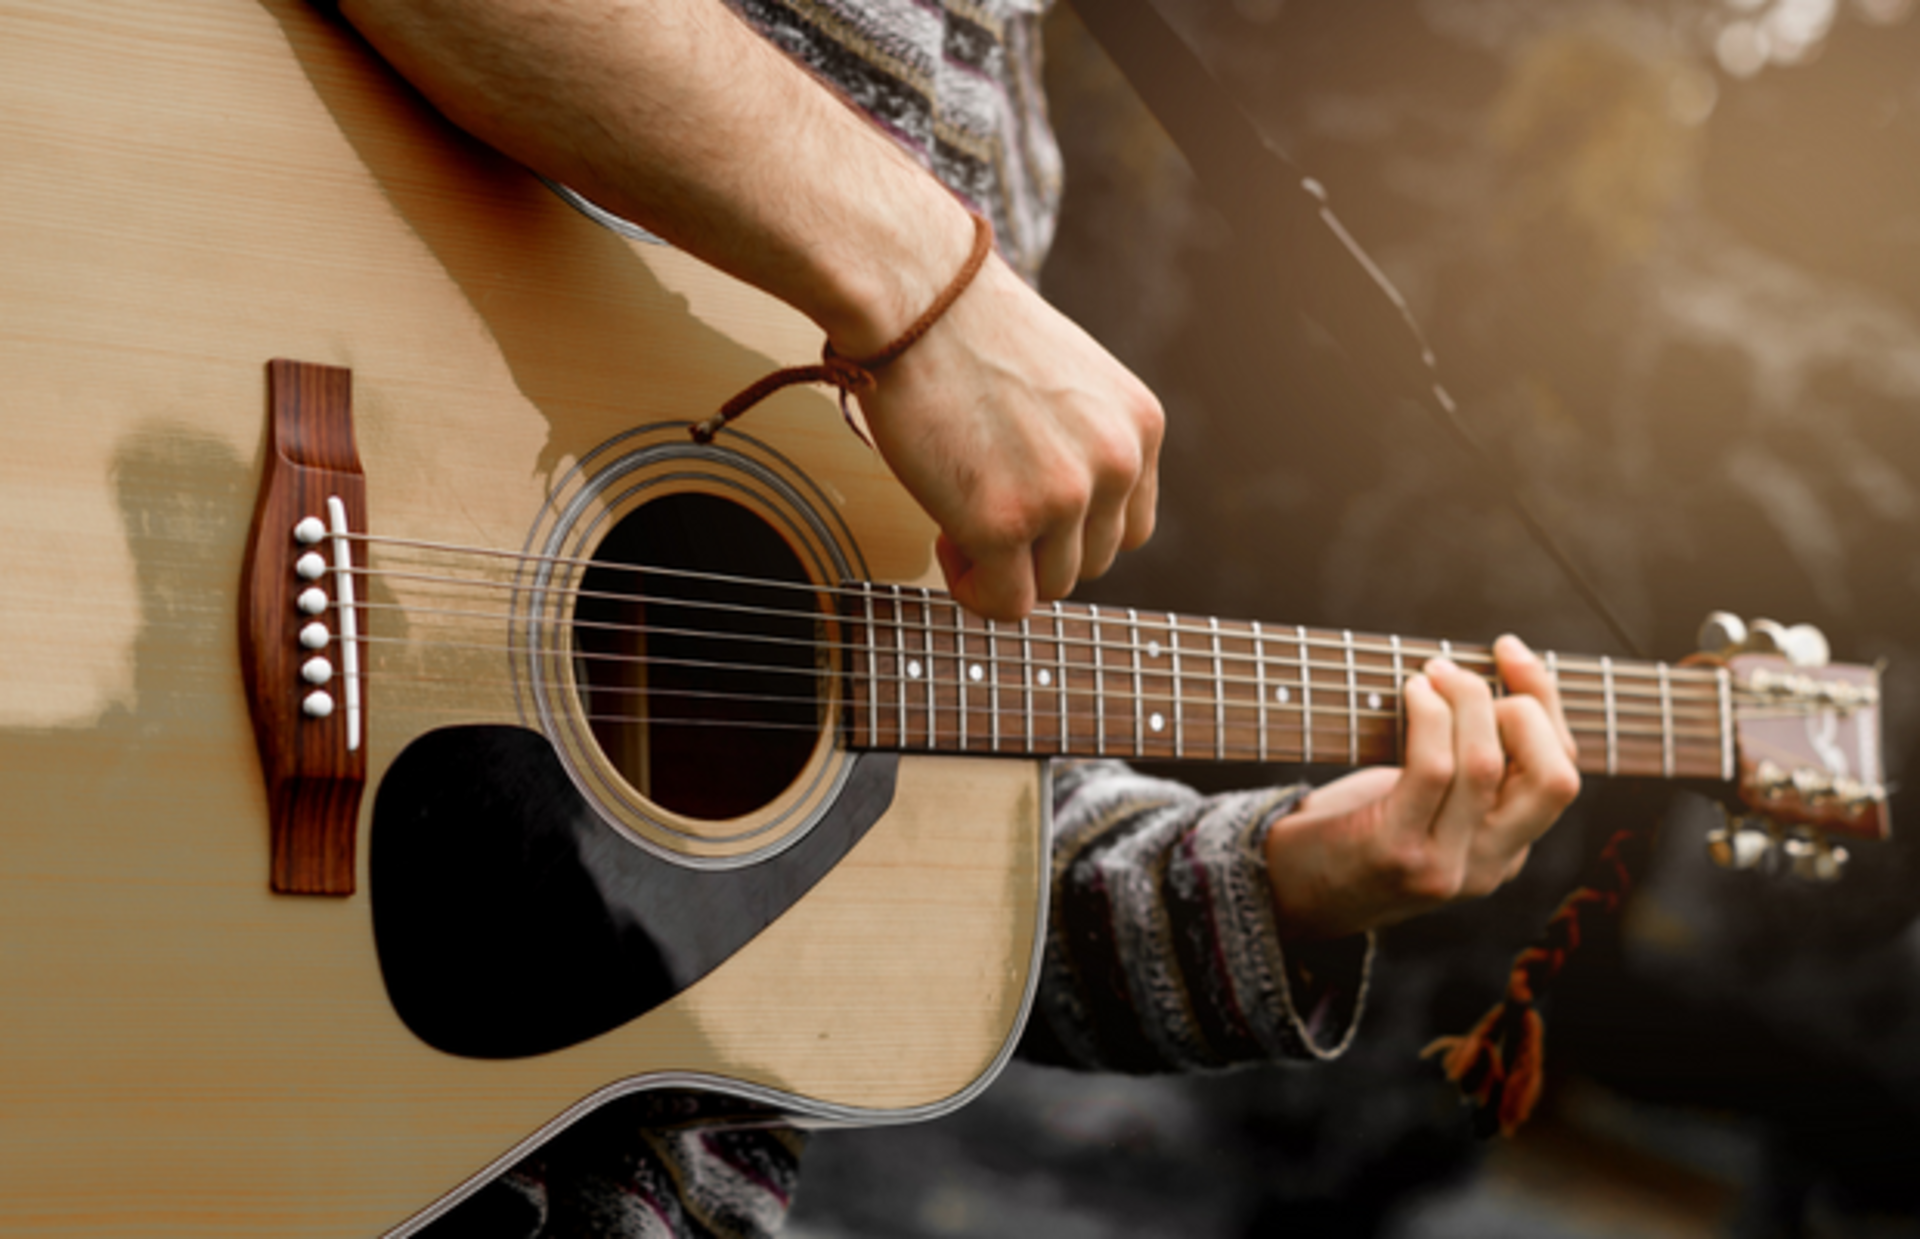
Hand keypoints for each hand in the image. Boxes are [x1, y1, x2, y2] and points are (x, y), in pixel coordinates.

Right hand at [855, 255, 1162, 621]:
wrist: (913, 293)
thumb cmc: (967, 325)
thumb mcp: (1068, 378)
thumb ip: (1082, 439)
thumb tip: (1058, 513)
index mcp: (1141, 424)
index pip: (1129, 525)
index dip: (1072, 529)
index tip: (1024, 503)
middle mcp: (1117, 462)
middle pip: (1092, 561)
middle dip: (1037, 551)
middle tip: (980, 509)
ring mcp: (1065, 496)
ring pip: (1052, 586)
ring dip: (1004, 569)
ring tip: (958, 521)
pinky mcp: (1005, 522)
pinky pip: (1005, 602)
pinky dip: (975, 591)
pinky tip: (945, 542)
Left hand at [1262, 635, 1580, 939]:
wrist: (1284, 891)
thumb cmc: (1352, 826)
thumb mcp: (1426, 802)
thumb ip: (1466, 763)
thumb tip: (1483, 673)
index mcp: (1507, 850)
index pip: (1562, 771)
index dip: (1546, 701)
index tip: (1509, 651)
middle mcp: (1489, 867)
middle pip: (1555, 778)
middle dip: (1526, 706)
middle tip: (1460, 676)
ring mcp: (1446, 866)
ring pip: (1487, 764)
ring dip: (1464, 700)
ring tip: (1429, 675)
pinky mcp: (1396, 852)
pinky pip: (1433, 769)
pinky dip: (1428, 717)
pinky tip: (1410, 694)